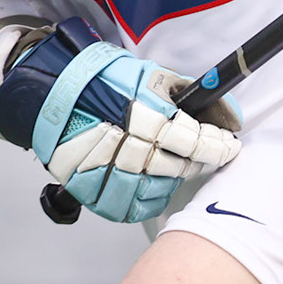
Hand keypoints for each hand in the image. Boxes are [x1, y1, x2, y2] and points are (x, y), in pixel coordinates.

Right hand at [0, 19, 241, 223]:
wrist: (53, 96)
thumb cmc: (104, 81)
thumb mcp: (150, 76)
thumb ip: (188, 95)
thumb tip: (227, 114)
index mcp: (144, 116)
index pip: (196, 142)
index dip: (218, 146)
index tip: (229, 146)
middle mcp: (127, 148)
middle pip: (180, 168)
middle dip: (196, 160)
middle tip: (200, 153)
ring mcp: (107, 174)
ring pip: (159, 191)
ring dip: (171, 179)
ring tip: (168, 163)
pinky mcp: (91, 191)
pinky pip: (130, 208)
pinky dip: (144, 198)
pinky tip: (146, 182)